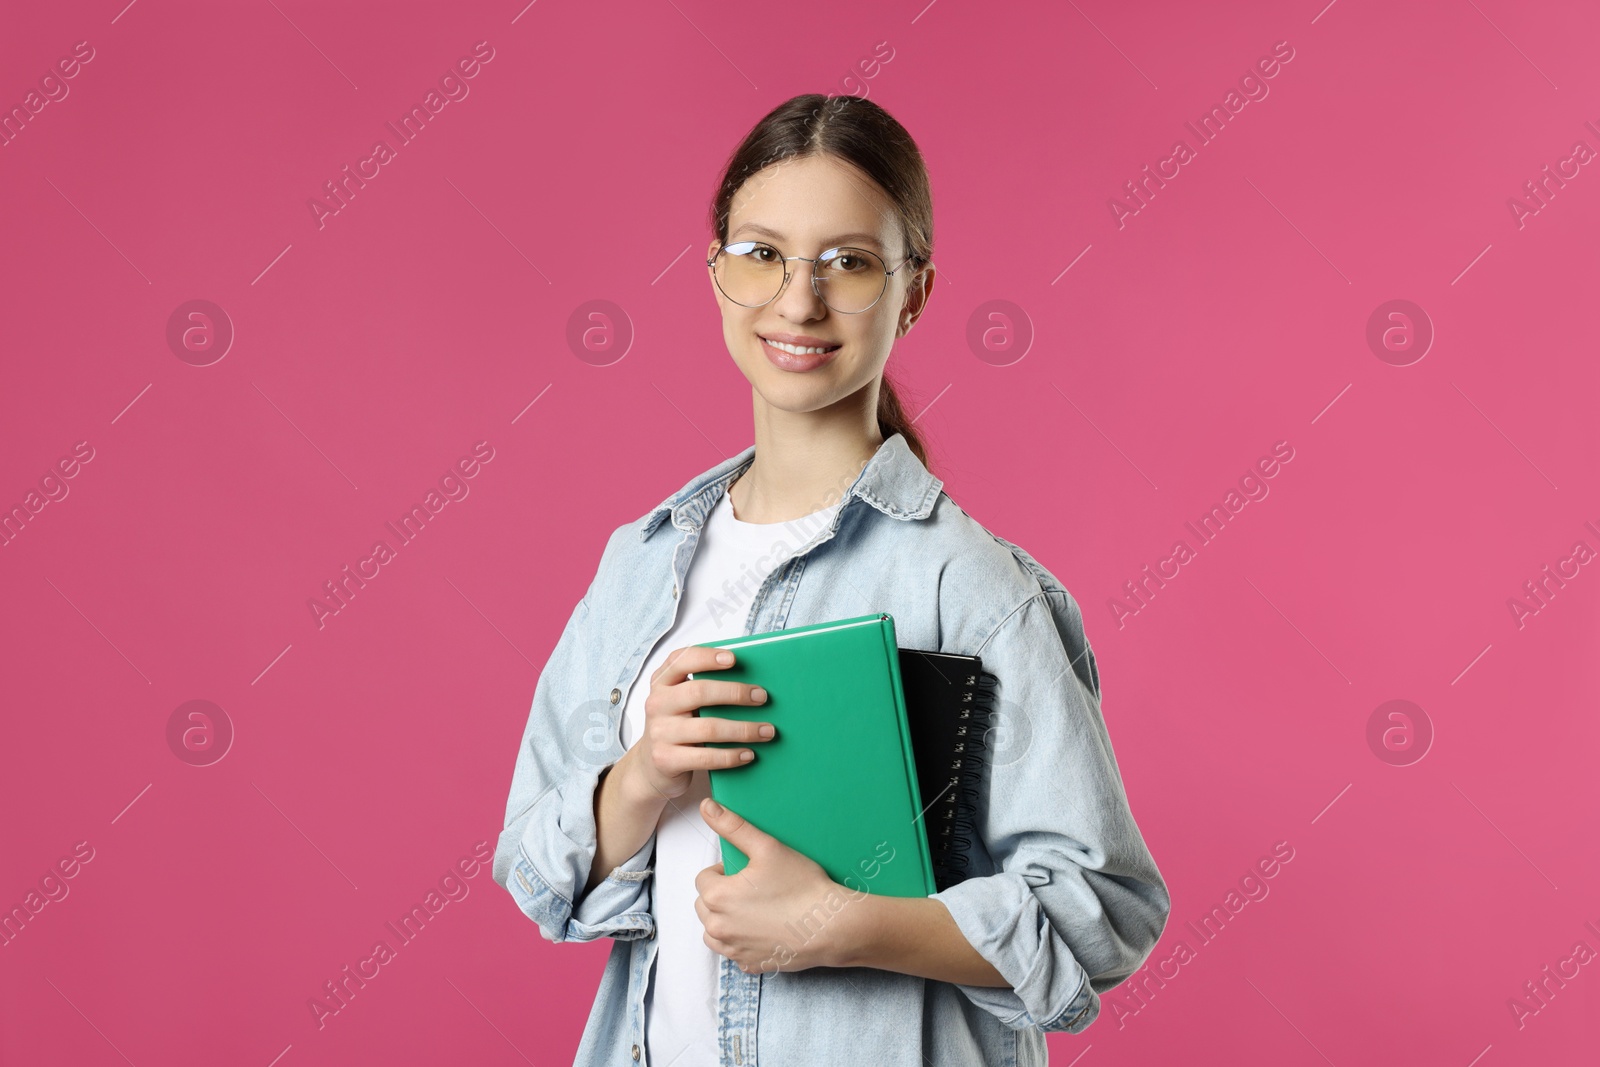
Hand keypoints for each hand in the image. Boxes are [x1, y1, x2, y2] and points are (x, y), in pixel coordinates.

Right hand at [618, 644, 773, 802]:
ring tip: (767, 731)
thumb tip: (751, 685)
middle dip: (735, 693)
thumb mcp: (682, 703)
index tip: (734, 659)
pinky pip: (706, 757)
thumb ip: (705, 689)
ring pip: (708, 728)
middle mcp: (658, 704)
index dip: (707, 657)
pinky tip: (749, 754)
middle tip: (762, 697)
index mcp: (662, 682)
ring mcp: (660, 732)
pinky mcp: (666, 759)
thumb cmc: (677, 728)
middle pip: (699, 692)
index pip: (681, 660)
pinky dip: (732, 756)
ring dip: (743, 729)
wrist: (650, 768)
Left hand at [695, 798, 866, 973]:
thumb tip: (707, 806)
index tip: (749, 872)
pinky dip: (742, 941)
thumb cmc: (801, 886)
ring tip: (755, 909)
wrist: (830, 925)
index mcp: (717, 897)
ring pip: (714, 930)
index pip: (704, 878)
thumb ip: (733, 826)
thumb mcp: (767, 848)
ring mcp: (733, 950)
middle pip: (705, 905)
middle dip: (722, 895)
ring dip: (726, 919)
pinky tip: (764, 929)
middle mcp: (718, 927)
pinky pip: (734, 950)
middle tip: (754, 888)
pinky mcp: (749, 965)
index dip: (725, 871)